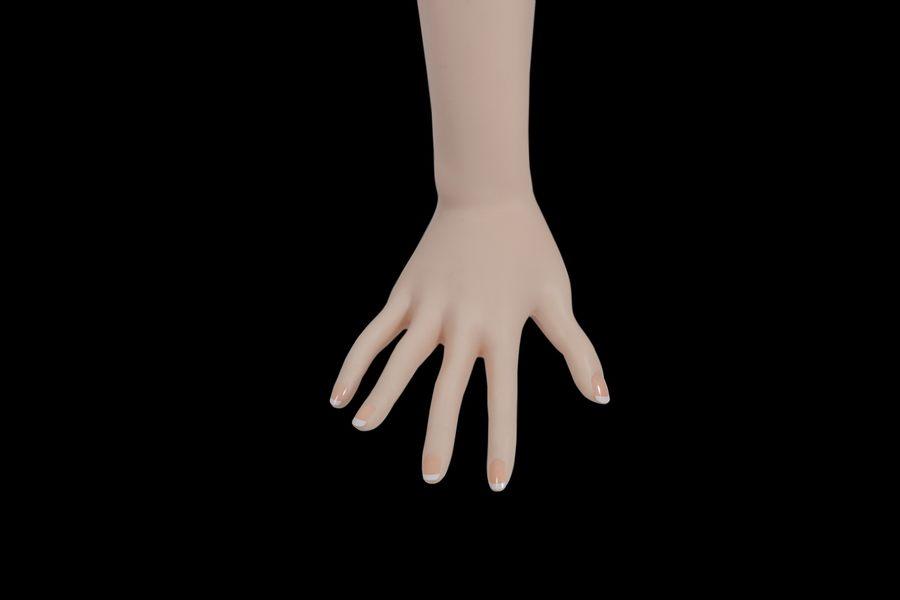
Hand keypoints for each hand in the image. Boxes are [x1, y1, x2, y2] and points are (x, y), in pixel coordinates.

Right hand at [330, 198, 608, 490]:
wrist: (487, 195)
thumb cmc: (529, 247)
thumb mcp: (557, 296)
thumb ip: (577, 349)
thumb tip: (600, 398)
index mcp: (502, 330)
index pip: (501, 398)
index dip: (501, 442)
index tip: (496, 483)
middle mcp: (463, 324)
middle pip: (447, 389)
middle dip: (439, 437)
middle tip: (431, 476)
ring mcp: (428, 308)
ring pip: (400, 360)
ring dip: (381, 395)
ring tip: (362, 427)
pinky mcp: (404, 293)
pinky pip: (374, 333)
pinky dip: (356, 362)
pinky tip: (340, 395)